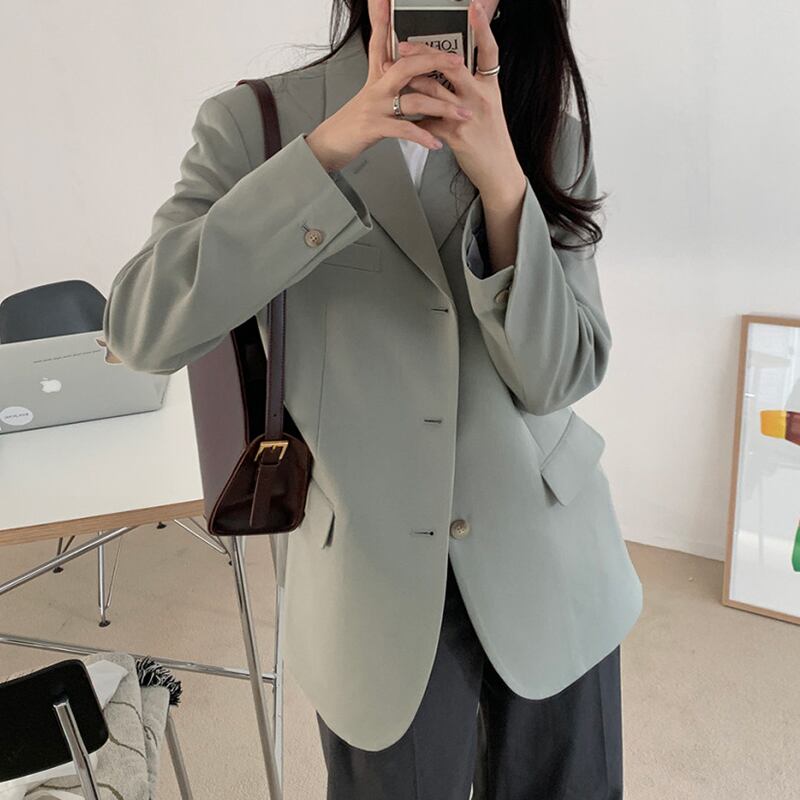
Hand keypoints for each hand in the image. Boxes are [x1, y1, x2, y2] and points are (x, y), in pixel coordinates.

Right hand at [305, 0, 473, 172]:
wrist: (333, 143)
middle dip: (435, 62)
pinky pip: (404, 129)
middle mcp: (377, 87)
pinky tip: (435, 142)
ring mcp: (376, 107)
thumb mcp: (371, 94)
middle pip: (407, 65)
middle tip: (457, 62)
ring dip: (441, 108)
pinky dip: (422, 136)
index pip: (381, 40)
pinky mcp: (375, 127)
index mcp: (377, 76)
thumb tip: (406, 67)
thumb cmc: (356, 122)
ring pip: (413, 101)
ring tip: (461, 114)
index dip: (382, 17)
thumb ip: (388, 78)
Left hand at [400, 0, 526, 202]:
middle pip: (451, 65)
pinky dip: (412, 119)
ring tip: (393, 74)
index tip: (473, 7)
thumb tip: (448, 71)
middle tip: (404, 45)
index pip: (489, 51)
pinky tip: (403, 116)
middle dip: (424, 53)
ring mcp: (468, 115)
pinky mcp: (456, 135)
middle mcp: (480, 97)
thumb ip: (470, 88)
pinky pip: (427, 122)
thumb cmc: (491, 140)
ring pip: (434, 90)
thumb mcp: (487, 107)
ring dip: (410, 82)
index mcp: (489, 87)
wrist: (499, 171)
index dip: (483, 27)